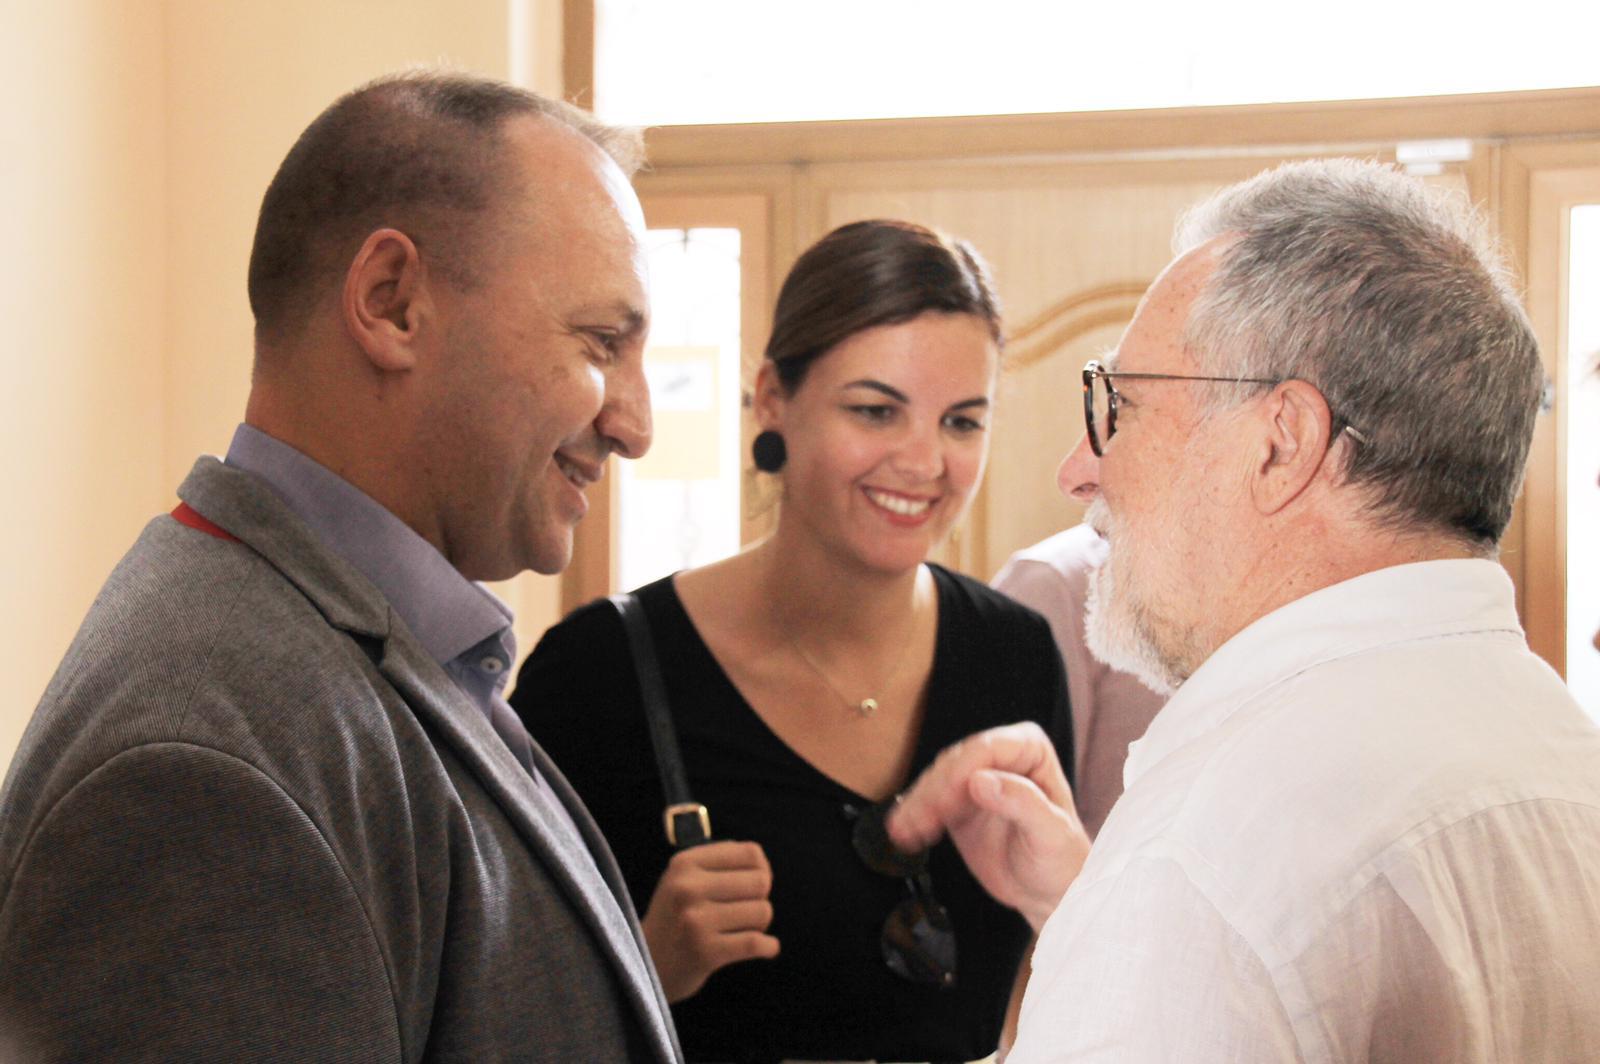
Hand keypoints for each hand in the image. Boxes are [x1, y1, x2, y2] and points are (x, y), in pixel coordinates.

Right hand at [640, 840, 779, 1001]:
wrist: (647, 965)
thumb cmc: (676, 917)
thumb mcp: (684, 878)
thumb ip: (721, 863)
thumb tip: (763, 865)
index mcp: (685, 863)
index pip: (750, 853)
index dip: (762, 870)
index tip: (752, 886)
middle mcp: (687, 888)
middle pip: (760, 882)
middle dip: (760, 899)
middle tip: (744, 913)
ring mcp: (695, 920)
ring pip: (762, 912)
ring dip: (760, 925)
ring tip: (742, 930)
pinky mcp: (705, 952)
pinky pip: (756, 943)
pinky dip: (769, 947)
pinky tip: (766, 948)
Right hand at [887, 723, 1089, 931]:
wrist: (1049, 894)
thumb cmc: (1062, 862)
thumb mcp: (1051, 835)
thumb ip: (1023, 804)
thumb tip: (981, 781)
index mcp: (1030, 751)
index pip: (987, 749)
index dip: (961, 772)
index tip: (945, 801)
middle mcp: (1001, 758)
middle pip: (954, 763)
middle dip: (933, 792)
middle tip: (920, 821)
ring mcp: (977, 780)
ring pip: (936, 781)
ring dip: (918, 806)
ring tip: (904, 831)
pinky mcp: (958, 804)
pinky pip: (930, 803)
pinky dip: (915, 817)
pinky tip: (905, 834)